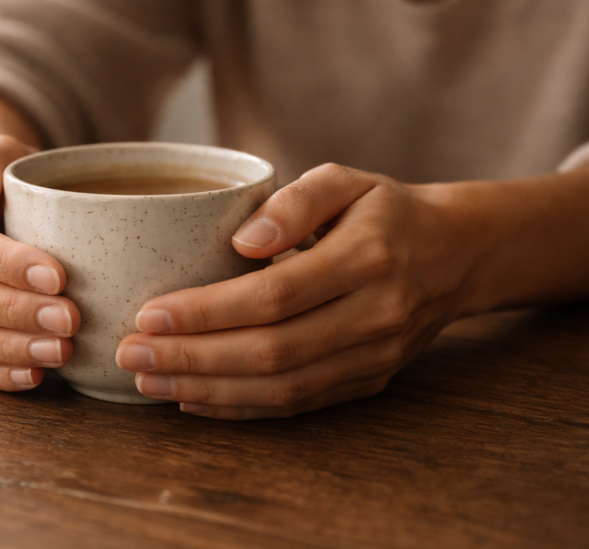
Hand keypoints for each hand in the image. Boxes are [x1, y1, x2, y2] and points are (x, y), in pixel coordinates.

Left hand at [115, 163, 476, 419]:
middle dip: (192, 358)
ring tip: (147, 380)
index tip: (149, 312)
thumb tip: (243, 240)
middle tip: (130, 354)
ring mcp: (374, 357)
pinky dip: (240, 409)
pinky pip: (297, 404)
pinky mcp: (368, 382)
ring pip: (281, 389)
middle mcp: (375, 315)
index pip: (275, 295)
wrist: (457, 255)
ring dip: (207, 390)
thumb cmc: (387, 210)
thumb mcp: (348, 180)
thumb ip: (297, 200)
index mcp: (368, 257)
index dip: (208, 311)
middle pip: (271, 352)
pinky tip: (193, 399)